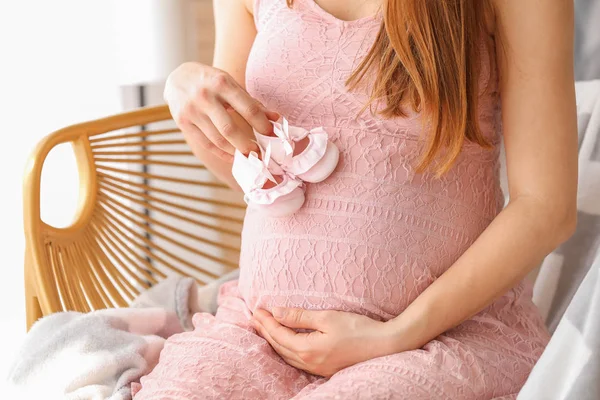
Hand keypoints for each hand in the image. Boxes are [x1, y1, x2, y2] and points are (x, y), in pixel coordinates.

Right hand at [164, 62, 278, 160]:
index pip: (247, 108)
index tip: (271, 134)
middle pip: (229, 129)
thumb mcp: (231, 83)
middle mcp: (205, 96)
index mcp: (222, 83)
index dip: (262, 124)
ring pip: (217, 140)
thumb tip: (276, 119)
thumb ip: (252, 102)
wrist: (177, 77)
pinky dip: (222, 153)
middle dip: (247, 145)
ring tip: (248, 156)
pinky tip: (233, 156)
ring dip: (236, 151)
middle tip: (260, 153)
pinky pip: (206, 144)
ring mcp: (192, 110)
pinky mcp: (183, 122)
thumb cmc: (210, 81)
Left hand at [251, 308, 395, 376]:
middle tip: (254, 318)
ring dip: (274, 341)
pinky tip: (285, 343)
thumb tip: (276, 312)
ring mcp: (317, 368)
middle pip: (279, 346)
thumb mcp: (327, 317)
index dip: (266, 322)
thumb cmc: (358, 329)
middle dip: (265, 331)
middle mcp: (309, 362)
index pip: (278, 335)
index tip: (256, 310)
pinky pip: (297, 360)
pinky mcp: (325, 369)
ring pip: (287, 355)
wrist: (385, 346)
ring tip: (265, 329)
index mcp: (307, 349)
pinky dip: (286, 348)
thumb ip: (299, 317)